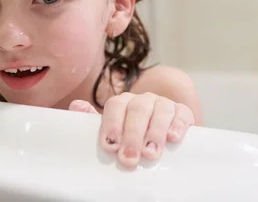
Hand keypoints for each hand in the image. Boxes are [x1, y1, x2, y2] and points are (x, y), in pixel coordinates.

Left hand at [69, 92, 194, 167]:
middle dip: (132, 135)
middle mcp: (143, 99)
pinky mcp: (182, 112)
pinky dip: (178, 125)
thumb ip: (91, 119)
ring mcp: (163, 104)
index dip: (111, 125)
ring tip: (150, 154)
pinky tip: (173, 138)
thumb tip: (75, 106)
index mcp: (123, 102)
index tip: (110, 147)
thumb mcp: (111, 130)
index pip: (115, 106)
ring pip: (160, 111)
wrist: (159, 138)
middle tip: (129, 159)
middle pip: (137, 110)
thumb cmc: (129, 136)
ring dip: (155, 133)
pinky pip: (182, 114)